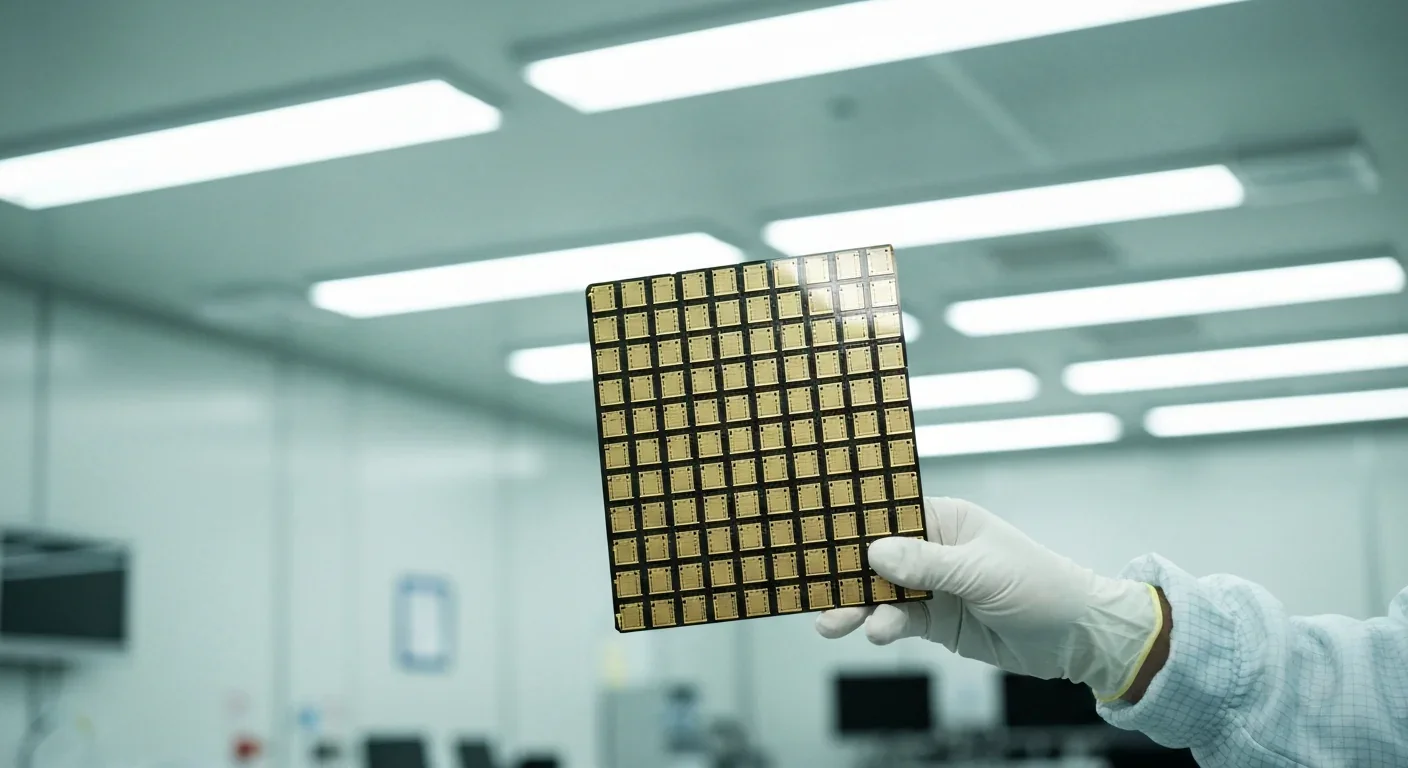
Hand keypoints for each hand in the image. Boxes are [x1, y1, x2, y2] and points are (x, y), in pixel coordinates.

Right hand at [815, 498, 1163, 699]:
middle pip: (875, 556)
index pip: (890, 513)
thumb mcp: (983, 572)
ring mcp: (930, 586)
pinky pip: (896, 619)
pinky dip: (881, 626)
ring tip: (832, 622)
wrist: (1075, 639)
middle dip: (845, 571)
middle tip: (814, 585)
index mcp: (945, 519)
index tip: (817, 531)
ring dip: (855, 605)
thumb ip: (928, 564)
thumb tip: (875, 552)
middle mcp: (931, 549)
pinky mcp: (932, 621)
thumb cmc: (1040, 586)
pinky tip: (875, 632)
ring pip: (879, 592)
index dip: (855, 522)